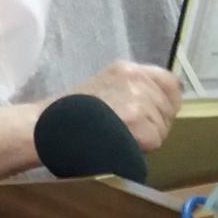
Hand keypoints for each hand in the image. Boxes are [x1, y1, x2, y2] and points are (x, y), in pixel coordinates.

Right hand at [68, 60, 182, 150]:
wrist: (47, 127)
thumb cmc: (69, 113)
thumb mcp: (103, 85)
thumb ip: (131, 88)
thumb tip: (160, 102)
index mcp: (127, 69)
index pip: (169, 81)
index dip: (167, 100)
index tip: (158, 113)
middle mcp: (136, 80)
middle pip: (169, 105)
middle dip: (157, 121)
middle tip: (132, 130)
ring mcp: (138, 101)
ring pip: (163, 125)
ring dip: (149, 136)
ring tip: (122, 137)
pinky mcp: (139, 123)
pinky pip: (156, 139)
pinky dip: (143, 148)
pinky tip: (121, 144)